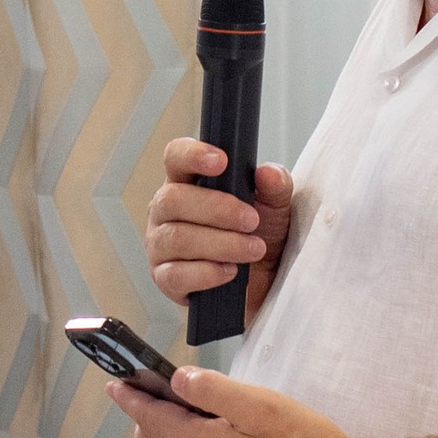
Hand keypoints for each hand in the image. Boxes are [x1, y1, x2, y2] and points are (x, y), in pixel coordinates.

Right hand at [144, 139, 293, 319]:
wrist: (264, 282)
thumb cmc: (261, 235)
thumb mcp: (276, 206)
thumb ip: (276, 186)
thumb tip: (267, 173)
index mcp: (186, 182)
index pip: (175, 157)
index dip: (192, 155)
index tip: (221, 161)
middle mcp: (165, 211)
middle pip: (172, 199)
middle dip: (217, 209)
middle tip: (252, 220)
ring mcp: (160, 245)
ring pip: (177, 238)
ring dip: (221, 243)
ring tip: (253, 249)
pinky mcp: (165, 279)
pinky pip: (176, 275)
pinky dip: (207, 273)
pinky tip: (230, 271)